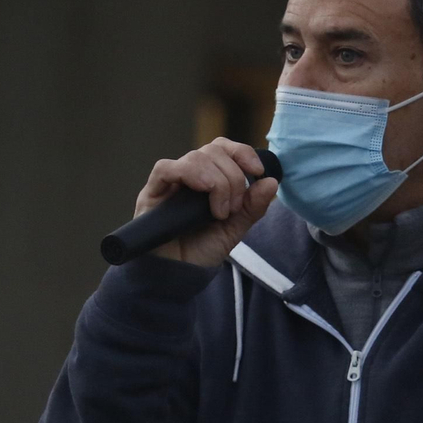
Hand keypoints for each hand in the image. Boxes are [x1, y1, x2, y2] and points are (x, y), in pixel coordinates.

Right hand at [134, 138, 279, 267]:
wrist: (179, 274)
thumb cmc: (202, 250)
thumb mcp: (235, 228)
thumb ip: (253, 207)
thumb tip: (272, 182)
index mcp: (208, 177)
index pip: (223, 148)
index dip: (241, 152)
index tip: (257, 171)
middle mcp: (189, 175)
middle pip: (212, 151)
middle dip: (233, 177)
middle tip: (234, 208)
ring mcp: (169, 183)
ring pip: (194, 158)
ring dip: (216, 181)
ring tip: (220, 212)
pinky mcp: (151, 193)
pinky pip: (165, 169)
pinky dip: (190, 175)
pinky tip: (204, 192)